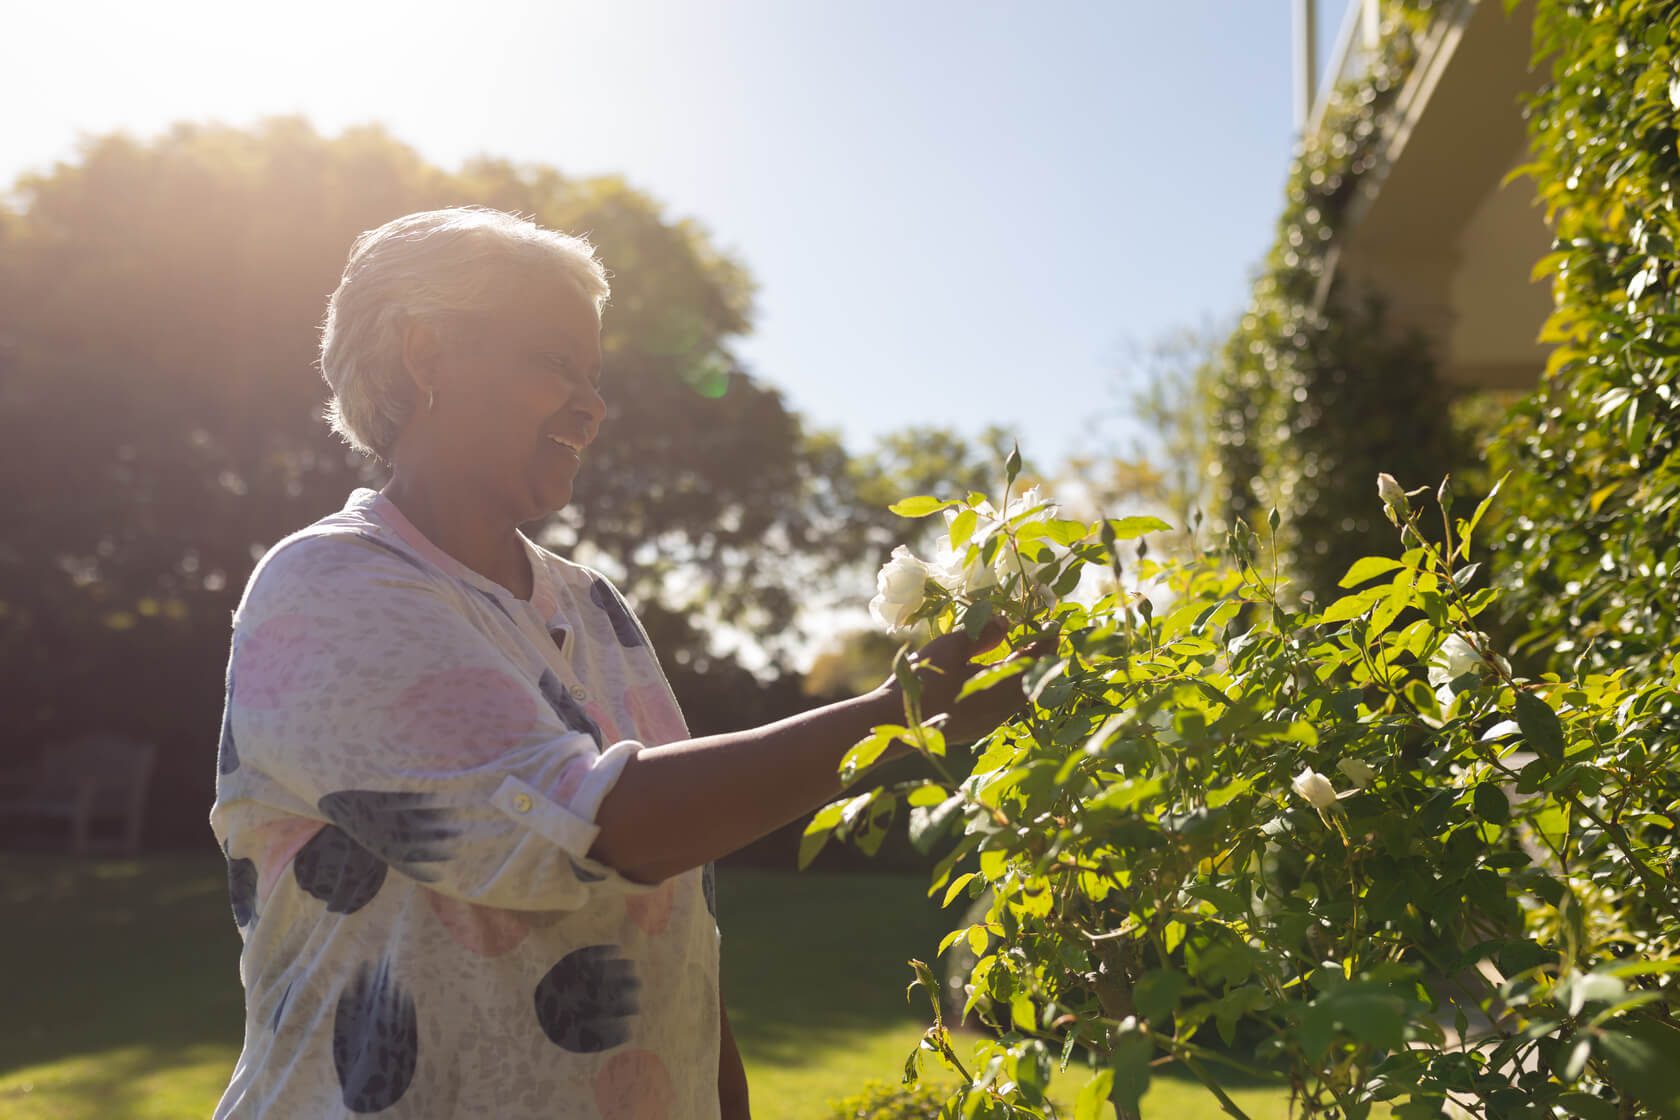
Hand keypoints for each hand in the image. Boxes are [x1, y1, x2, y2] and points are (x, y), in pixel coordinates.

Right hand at [886, 622, 1041, 744]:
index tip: (1052, 625)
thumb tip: (1005, 622)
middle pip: (1032, 681)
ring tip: (1025, 655)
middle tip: (1044, 638)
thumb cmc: (922, 680)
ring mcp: (991, 721)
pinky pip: (1006, 707)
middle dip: (1040, 659)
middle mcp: (1001, 708)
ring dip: (1026, 675)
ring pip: (1020, 697)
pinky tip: (1000, 679)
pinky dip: (1011, 689)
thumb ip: (981, 634)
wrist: (896, 721)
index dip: (1044, 641)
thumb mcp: (951, 648)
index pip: (1032, 660)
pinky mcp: (978, 728)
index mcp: (998, 685)